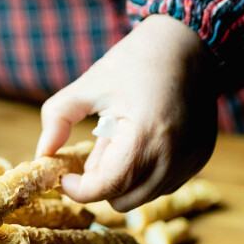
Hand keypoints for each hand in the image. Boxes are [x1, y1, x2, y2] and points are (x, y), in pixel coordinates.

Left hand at [35, 15, 216, 209]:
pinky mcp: (201, 158)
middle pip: (124, 200)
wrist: (186, 43)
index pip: (106, 187)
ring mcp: (191, 160)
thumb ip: (57, 118)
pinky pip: (165, 185)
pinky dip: (147, 174)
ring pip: (145, 197)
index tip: (65, 177)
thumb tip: (42, 153)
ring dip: (125, 179)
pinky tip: (143, 141)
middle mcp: (173, 156)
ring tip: (122, 139)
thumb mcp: (89, 84)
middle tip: (96, 148)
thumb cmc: (135, 60)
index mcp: (144, 135)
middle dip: (101, 183)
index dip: (78, 189)